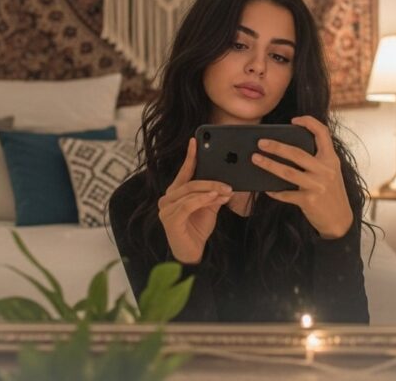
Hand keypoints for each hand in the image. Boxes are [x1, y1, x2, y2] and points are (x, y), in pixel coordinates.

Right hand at [158, 137, 233, 264]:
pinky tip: (213, 198)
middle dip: (211, 181)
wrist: (192, 253)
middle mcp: (168, 198)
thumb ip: (214, 195)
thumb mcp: (209, 208)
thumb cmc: (197, 229)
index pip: (184, 172)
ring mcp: (166, 208)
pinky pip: (187, 205)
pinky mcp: (170, 219)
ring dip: (209, 191)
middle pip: (190, 182)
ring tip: (224, 192)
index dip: (190, 156)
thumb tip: (226, 185)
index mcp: (176, 192)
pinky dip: (202, 200)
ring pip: (190, 192)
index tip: (195, 141)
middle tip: (228, 184)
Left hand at [252, 115, 352, 239]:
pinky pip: (286, 194)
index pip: (323, 133)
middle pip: (297, 153)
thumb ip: (317, 161)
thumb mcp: (331, 172)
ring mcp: (317, 185)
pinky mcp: (309, 200)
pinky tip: (266, 188)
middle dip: (276, 146)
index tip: (294, 120)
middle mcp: (325, 170)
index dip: (309, 122)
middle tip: (261, 142)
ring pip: (287, 172)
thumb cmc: (331, 193)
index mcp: (331, 159)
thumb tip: (288, 150)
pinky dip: (274, 191)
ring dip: (269, 165)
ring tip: (256, 159)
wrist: (340, 220)